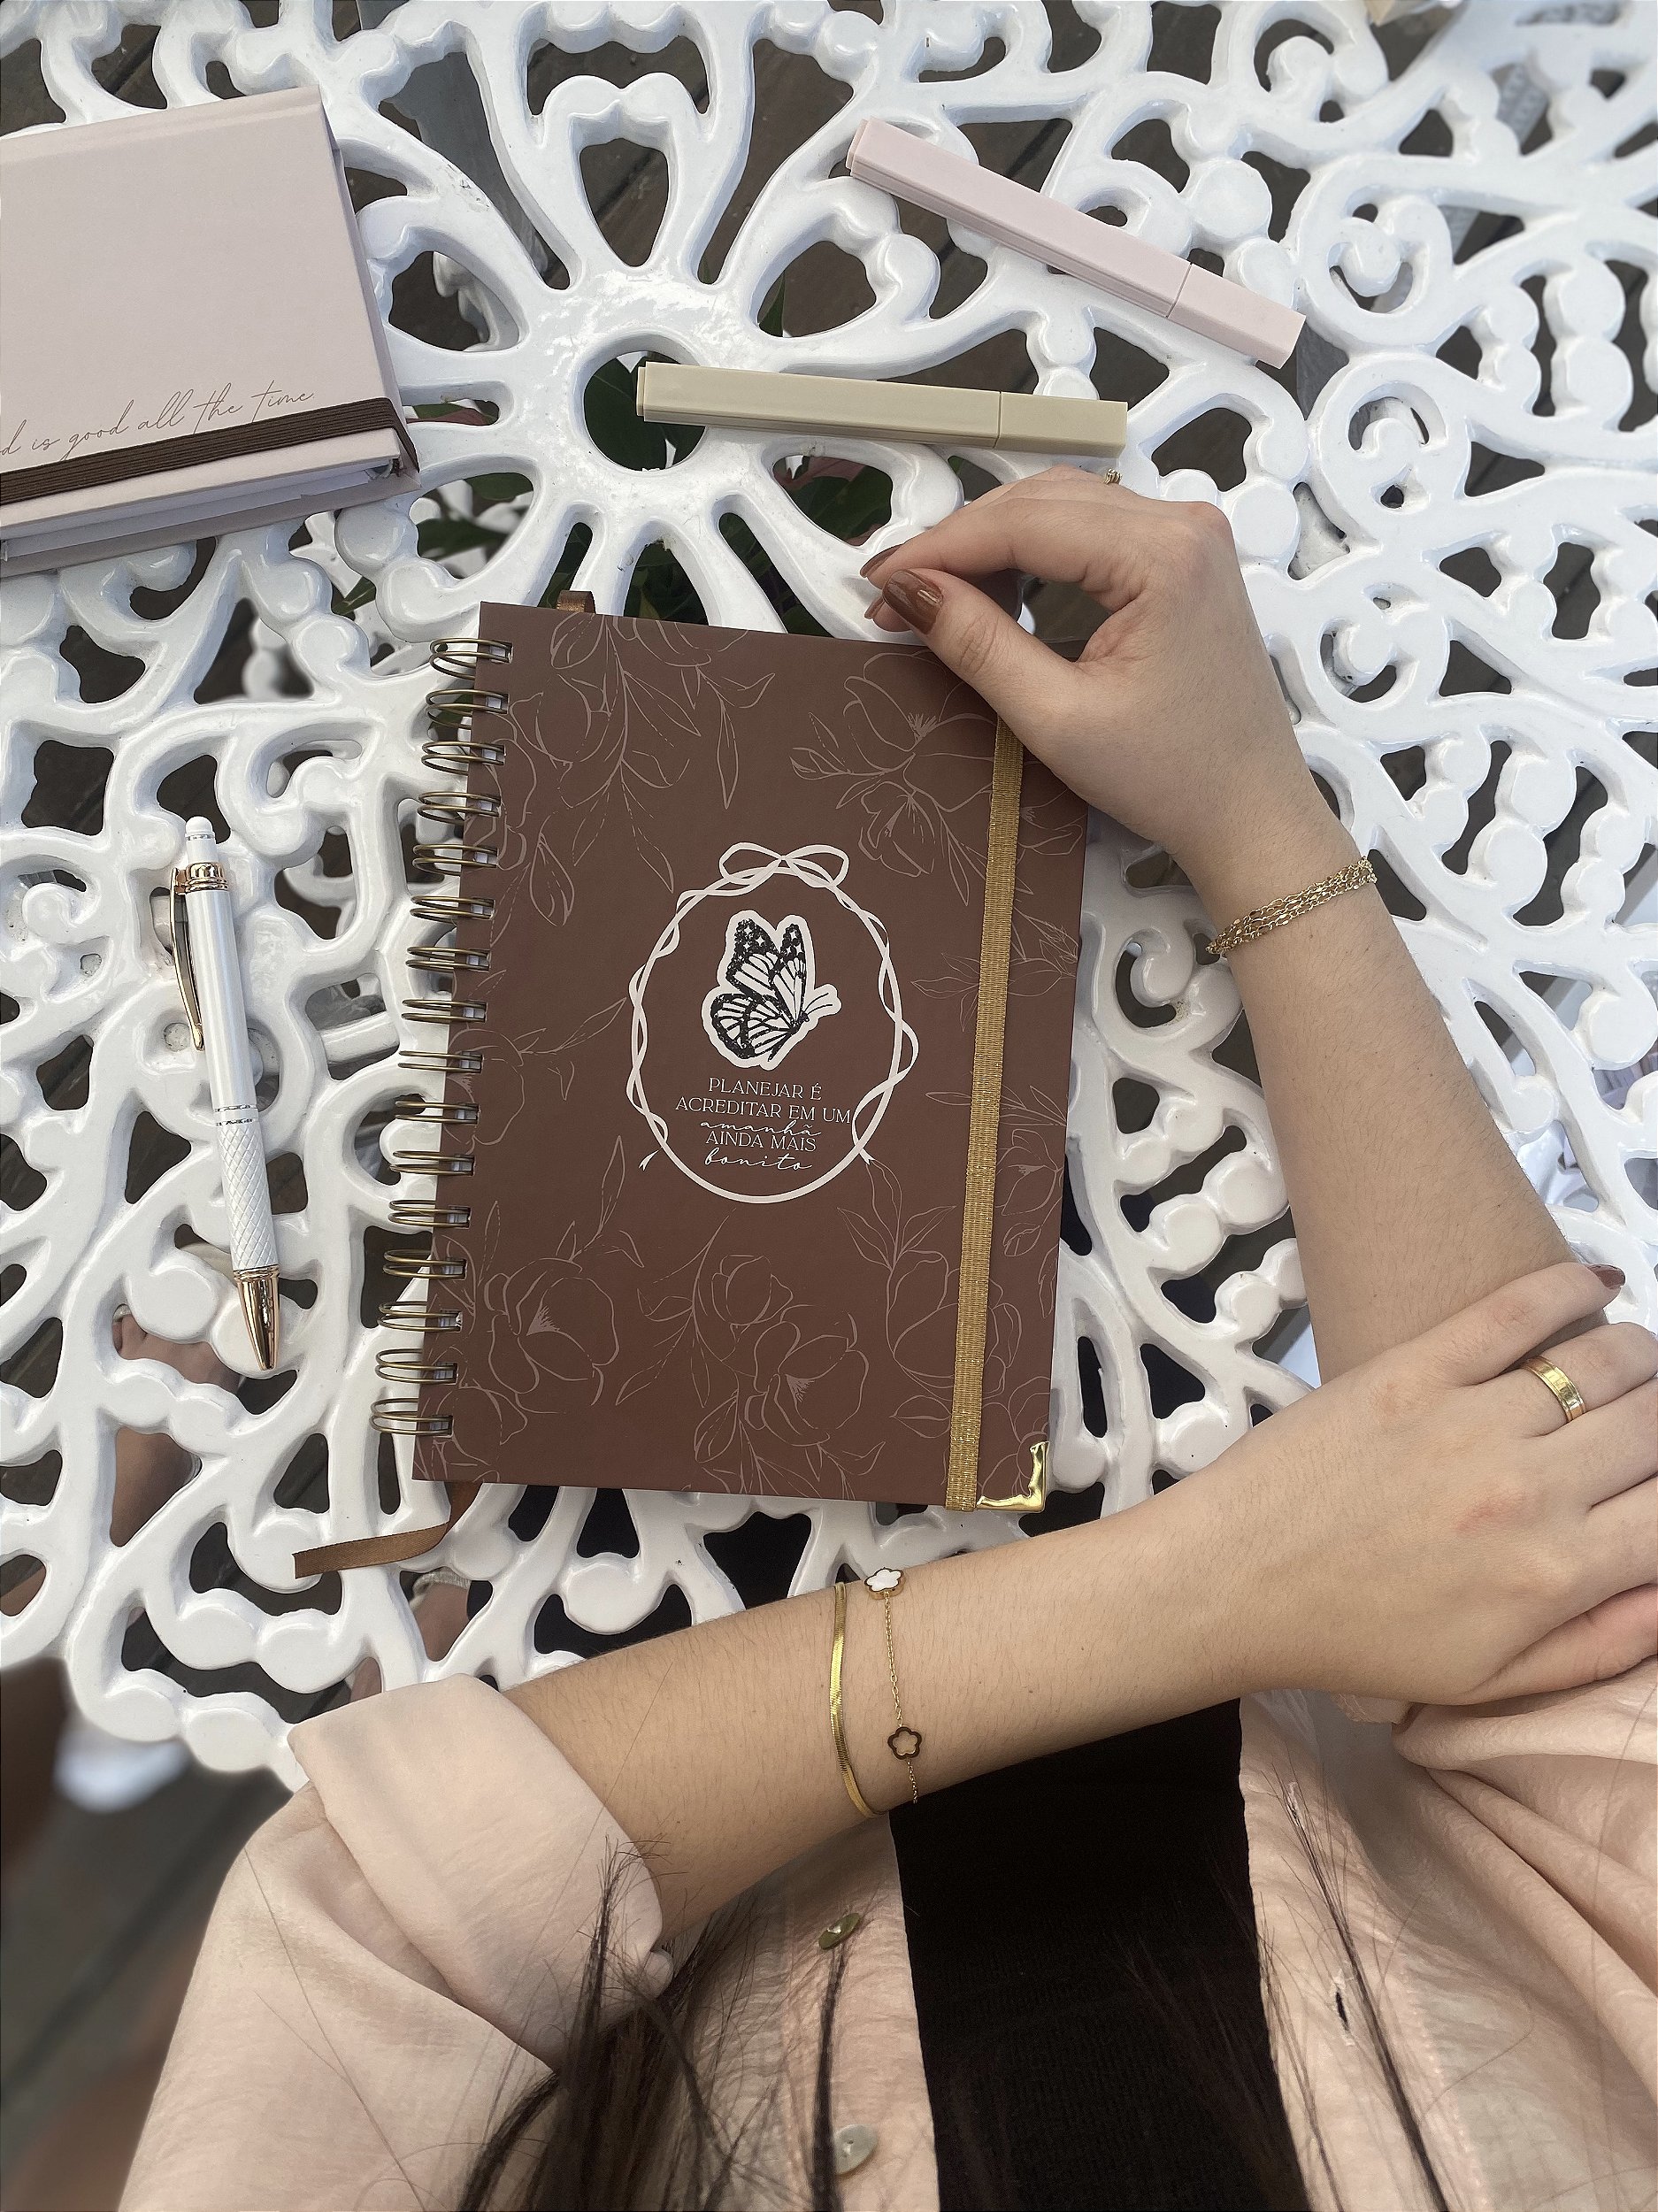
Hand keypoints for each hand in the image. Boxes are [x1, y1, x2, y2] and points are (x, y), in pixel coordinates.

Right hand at [862, 467, 1343, 906]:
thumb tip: (908, 591)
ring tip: (935, 596)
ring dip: (993, 544)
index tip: (878, 584)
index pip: (1022, 521)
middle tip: (894, 596)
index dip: (939, 549)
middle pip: (1039, 501)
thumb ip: (979, 644)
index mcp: (1162, 554)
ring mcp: (1188, 536)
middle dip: (960, 544)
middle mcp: (1182, 524)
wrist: (1250, 812)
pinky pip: (1091, 531)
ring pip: (1062, 507)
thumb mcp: (1058, 719)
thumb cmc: (1173, 778)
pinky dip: (1035, 553)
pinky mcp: (1184, 558)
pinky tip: (995, 590)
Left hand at [1174, 1261, 1656, 1705]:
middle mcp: (1528, 1491)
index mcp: (1553, 1574)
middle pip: (1653, 1428)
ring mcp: (1471, 1421)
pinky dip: (1569, 1288)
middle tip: (1642, 1429)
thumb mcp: (1488, 1679)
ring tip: (1632, 1368)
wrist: (1234, 1582)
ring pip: (1606, 1363)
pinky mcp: (1414, 1369)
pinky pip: (1515, 1311)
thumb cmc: (1355, 1640)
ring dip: (1637, 1360)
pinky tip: (1596, 1284)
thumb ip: (1601, 1644)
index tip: (1653, 1484)